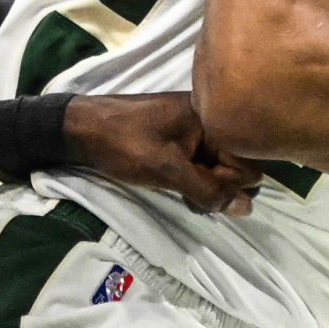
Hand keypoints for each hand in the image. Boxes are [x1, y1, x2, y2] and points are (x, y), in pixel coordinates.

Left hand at [63, 93, 259, 214]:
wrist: (81, 128)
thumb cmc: (124, 145)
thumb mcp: (168, 171)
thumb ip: (208, 190)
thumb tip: (246, 208)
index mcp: (211, 119)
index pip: (247, 164)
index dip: (229, 186)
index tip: (200, 191)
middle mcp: (208, 121)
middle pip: (235, 166)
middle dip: (219, 188)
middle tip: (189, 195)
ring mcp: (192, 129)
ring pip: (217, 168)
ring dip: (204, 186)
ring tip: (179, 192)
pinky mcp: (178, 139)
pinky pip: (200, 163)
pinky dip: (193, 178)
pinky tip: (175, 186)